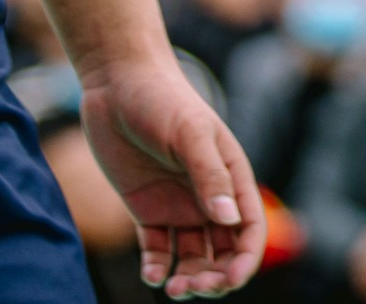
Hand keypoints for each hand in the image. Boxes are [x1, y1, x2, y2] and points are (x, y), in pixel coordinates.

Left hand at [81, 53, 264, 298]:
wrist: (116, 82)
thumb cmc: (161, 98)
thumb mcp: (189, 133)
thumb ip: (210, 176)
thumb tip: (231, 221)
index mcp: (231, 176)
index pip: (249, 229)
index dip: (245, 260)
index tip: (230, 281)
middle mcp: (208, 196)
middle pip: (223, 251)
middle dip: (216, 277)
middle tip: (193, 287)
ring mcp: (177, 204)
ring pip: (193, 256)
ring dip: (189, 278)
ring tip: (173, 288)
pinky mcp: (147, 209)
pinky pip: (158, 249)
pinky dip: (159, 268)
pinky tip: (153, 275)